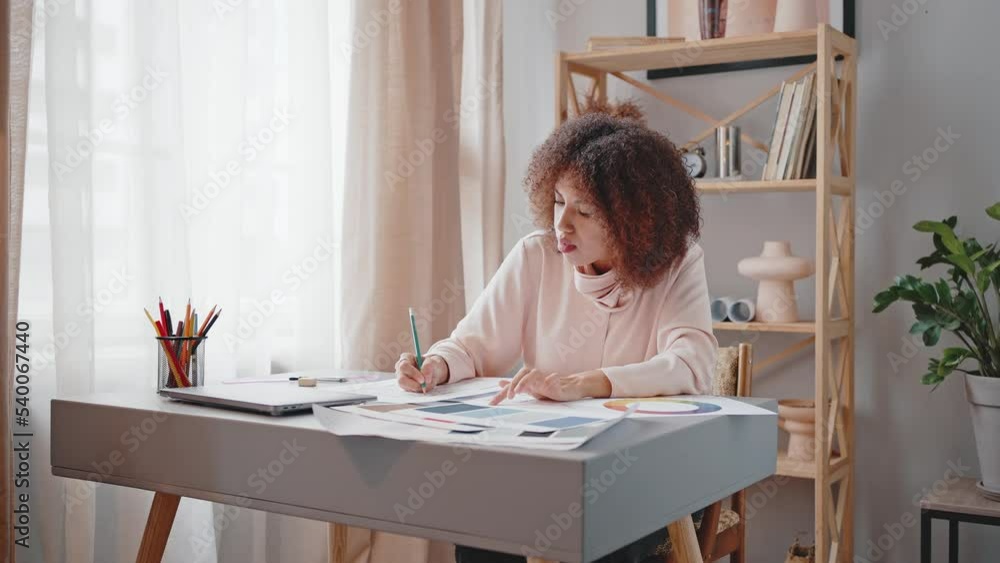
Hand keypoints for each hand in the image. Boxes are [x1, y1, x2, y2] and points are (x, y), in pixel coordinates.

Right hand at [396, 353, 448, 392]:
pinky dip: (417, 391)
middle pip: (401, 379)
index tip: (422, 379)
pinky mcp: (404, 387)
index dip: (412, 373)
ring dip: (416, 388)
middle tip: (424, 386)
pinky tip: (423, 387)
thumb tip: (425, 379)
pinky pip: (409, 391)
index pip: (404, 366)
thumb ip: (428, 367)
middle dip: (413, 384)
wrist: (433, 372)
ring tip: (425, 385)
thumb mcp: (432, 362)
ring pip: (404, 387)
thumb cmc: (430, 365)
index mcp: (405, 358)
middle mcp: (400, 368)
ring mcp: (401, 378)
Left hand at [488, 368, 607, 404]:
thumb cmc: (550, 388)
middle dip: (512, 385)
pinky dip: (551, 379)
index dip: (500, 394)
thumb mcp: (531, 389)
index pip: (511, 385)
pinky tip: (548, 381)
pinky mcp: (557, 382)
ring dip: (525, 382)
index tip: (491, 404)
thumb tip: (500, 384)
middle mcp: (535, 378)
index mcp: (527, 381)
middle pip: (521, 375)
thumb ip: (516, 386)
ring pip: (534, 375)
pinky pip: (553, 378)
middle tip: (508, 397)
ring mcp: (546, 379)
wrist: (571, 386)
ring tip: (519, 391)